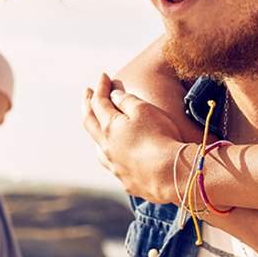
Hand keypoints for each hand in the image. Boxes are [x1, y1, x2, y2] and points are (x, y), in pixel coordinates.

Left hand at [81, 73, 192, 203]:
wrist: (170, 175)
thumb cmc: (159, 138)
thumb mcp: (144, 110)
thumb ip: (126, 101)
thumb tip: (113, 95)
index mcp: (109, 127)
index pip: (99, 102)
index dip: (101, 87)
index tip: (103, 76)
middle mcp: (106, 147)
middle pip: (90, 122)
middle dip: (87, 105)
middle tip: (86, 93)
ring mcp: (115, 165)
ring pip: (98, 147)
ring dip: (96, 132)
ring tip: (96, 125)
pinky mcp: (126, 180)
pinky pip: (113, 164)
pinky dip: (110, 154)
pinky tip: (116, 156)